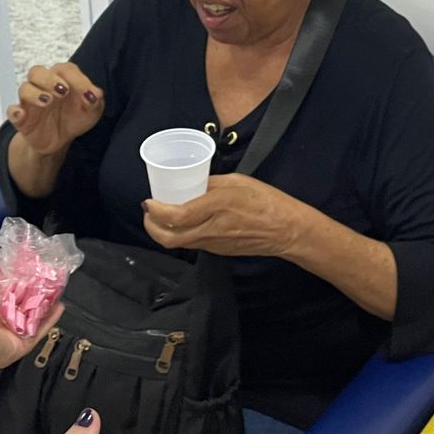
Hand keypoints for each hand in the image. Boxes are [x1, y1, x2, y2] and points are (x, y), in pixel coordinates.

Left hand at [0, 287, 63, 367]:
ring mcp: (5, 344)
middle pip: (22, 321)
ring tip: (58, 295)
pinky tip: (58, 307)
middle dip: (37, 306)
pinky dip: (48, 321)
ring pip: (32, 328)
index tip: (33, 290)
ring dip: (45, 312)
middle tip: (51, 291)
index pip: (7, 314)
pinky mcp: (15, 350)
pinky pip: (36, 335)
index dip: (22, 301)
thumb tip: (10, 294)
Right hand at [7, 62, 104, 157]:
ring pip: (24, 88)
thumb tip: (94, 94)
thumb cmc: (74, 118)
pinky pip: (12, 111)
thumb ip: (94, 100)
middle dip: (49, 79)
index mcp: (62, 79)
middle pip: (37, 72)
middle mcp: (43, 86)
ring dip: (34, 93)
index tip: (87, 93)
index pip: (65, 69)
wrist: (60, 140)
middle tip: (63, 91)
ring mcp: (31, 101)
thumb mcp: (91, 111)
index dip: (76, 78)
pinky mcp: (22, 118)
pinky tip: (22, 115)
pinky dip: (15, 112)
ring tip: (47, 102)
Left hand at [142, 173, 311, 257]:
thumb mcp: (237, 181)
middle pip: (169, 237)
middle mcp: (212, 228)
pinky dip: (180, 234)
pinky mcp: (218, 251)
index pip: (177, 215)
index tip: (148, 201)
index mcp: (217, 206)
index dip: (155, 211)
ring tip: (161, 215)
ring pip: (177, 243)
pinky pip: (192, 244)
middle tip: (149, 211)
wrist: (286, 230)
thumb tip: (190, 184)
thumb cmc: (266, 201)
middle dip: (151, 226)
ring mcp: (214, 243)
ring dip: (163, 231)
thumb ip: (211, 184)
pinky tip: (183, 222)